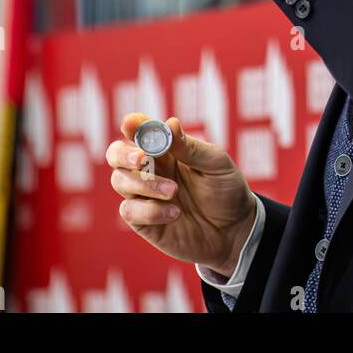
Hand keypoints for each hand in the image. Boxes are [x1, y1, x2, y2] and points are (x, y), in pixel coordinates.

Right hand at [106, 113, 257, 277]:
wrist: (235, 230)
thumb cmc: (226, 190)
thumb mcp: (216, 164)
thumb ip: (191, 147)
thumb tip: (170, 123)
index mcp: (167, 150)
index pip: (141, 132)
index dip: (133, 125)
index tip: (132, 123)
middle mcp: (151, 170)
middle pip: (116, 154)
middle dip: (124, 154)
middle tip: (142, 158)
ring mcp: (144, 195)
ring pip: (120, 181)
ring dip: (145, 184)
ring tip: (174, 192)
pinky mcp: (143, 221)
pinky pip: (129, 210)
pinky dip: (150, 210)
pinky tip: (175, 214)